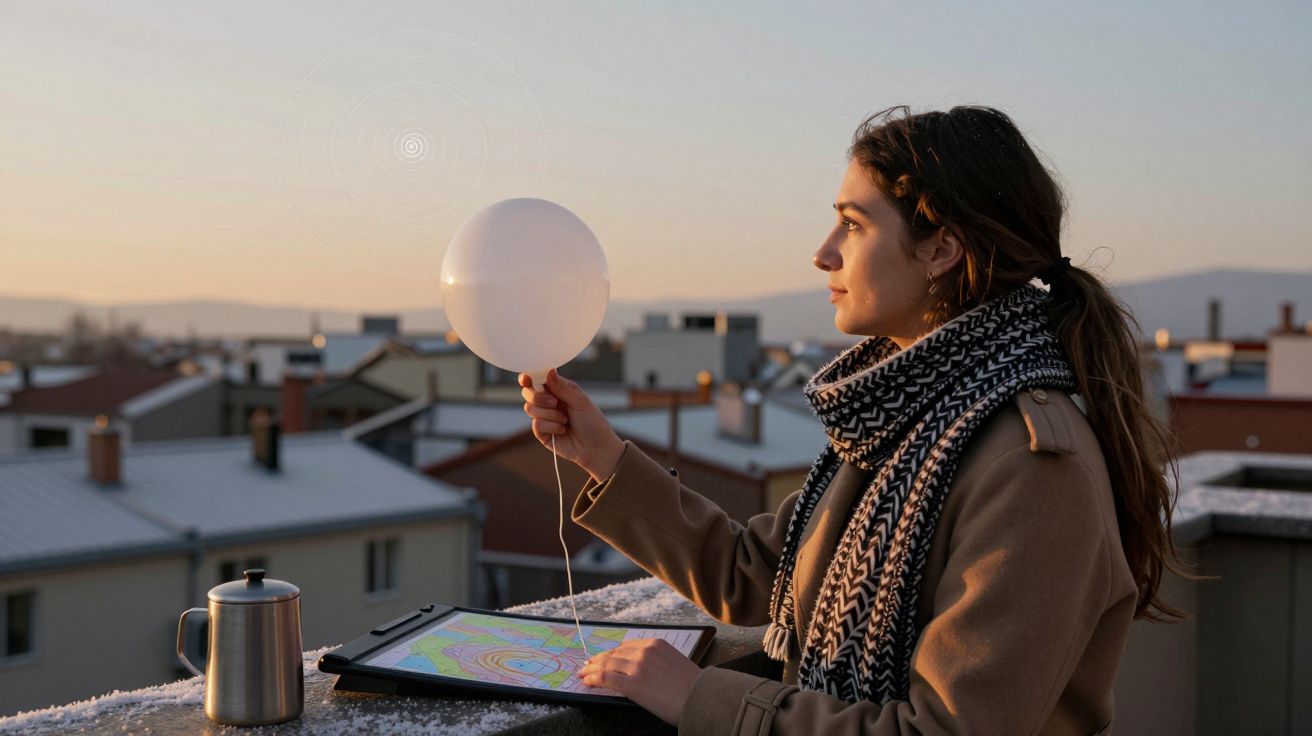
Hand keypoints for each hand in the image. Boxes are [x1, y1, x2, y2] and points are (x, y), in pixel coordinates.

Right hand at [519, 369, 624, 481]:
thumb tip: (549, 371)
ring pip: (529, 408)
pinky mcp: (542, 433)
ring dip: (549, 414)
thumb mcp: (580, 401)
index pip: (538, 380)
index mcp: (558, 390)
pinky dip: (550, 426)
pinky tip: (562, 430)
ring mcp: (544, 418)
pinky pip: (536, 424)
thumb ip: (562, 387)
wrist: (597, 448)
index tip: (526, 379)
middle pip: (528, 393)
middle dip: (538, 397)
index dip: (529, 377)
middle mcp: (549, 402)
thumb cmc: (593, 422)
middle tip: (554, 402)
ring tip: (565, 420)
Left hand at [577, 638, 701, 725]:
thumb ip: (657, 661)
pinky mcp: (631, 684)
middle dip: (598, 659)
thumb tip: (642, 669)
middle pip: (614, 654)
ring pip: (607, 664)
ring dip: (592, 669)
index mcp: (656, 644)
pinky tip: (587, 681)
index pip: (627, 646)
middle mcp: (644, 651)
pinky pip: (606, 679)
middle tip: (588, 664)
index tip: (605, 656)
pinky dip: (593, 679)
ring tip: (583, 673)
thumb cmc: (692, 686)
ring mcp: (637, 667)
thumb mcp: (675, 663)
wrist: (699, 698)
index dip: (613, 652)